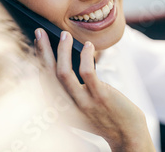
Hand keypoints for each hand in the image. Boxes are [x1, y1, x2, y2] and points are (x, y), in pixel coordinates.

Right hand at [34, 29, 154, 150]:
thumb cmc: (106, 115)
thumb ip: (72, 90)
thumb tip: (67, 60)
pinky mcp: (100, 97)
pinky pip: (87, 73)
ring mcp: (82, 102)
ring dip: (62, 50)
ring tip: (65, 34)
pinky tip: (88, 46)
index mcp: (60, 109)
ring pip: (63, 73)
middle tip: (39, 31)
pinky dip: (86, 56)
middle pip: (47, 75)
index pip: (44, 81)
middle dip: (42, 51)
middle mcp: (66, 107)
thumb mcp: (82, 106)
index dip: (39, 60)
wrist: (127, 134)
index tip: (37, 42)